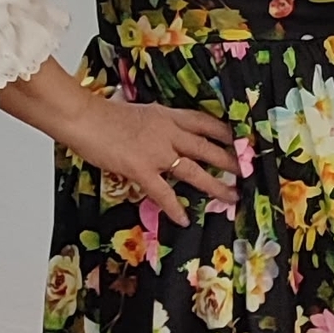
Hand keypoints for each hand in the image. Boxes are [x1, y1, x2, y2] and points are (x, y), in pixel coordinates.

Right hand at [62, 94, 240, 219]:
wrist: (83, 117)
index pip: (206, 123)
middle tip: (249, 173)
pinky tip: (184, 220)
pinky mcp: (141, 169)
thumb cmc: (104, 114)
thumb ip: (157, 124)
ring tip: (233, 197)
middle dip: (231, 161)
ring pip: (195, 170)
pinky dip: (174, 208)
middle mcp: (169, 133)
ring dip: (215, 186)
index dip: (227, 133)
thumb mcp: (140, 112)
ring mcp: (157, 152)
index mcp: (169, 116)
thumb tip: (164, 133)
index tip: (242, 142)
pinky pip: (163, 192)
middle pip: (209, 147)